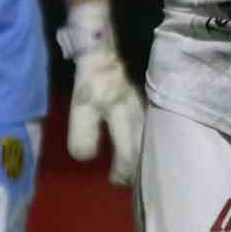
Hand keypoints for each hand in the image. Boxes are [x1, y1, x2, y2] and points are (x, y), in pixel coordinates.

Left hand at [66, 48, 144, 186]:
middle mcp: (138, 113)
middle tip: (128, 182)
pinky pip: (148, 128)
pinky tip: (141, 148)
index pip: (128, 152)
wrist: (101, 48)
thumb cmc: (90, 79)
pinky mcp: (143, 104)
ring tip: (136, 170)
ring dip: (143, 156)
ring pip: (148, 139)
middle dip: (137, 168)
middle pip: (143, 148)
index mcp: (124, 114)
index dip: (122, 170)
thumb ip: (83, 132)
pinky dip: (144, 142)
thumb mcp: (81, 106)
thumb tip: (85, 158)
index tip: (115, 181)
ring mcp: (144, 108)